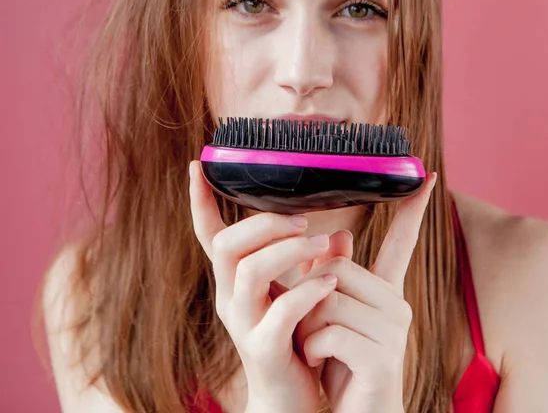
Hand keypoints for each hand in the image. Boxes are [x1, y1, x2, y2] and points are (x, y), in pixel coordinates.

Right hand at [188, 160, 336, 412]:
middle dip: (266, 224)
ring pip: (250, 270)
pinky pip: (280, 311)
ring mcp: (243, 323)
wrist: (291, 399)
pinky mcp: (263, 348)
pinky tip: (330, 284)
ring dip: (289, 250)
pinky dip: (306, 291)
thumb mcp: (300, 294)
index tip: (199, 165)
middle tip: (304, 220)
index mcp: (236, 279)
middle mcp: (230, 297)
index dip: (200, 201)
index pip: (210, 234)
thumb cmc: (296, 338)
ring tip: (323, 243)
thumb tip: (341, 232)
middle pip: (228, 245)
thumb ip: (313, 265)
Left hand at [294, 173, 437, 412]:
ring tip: (317, 350)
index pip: (401, 242)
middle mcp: (396, 305)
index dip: (413, 209)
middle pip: (335, 268)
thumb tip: (338, 232)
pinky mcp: (384, 358)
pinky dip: (312, 348)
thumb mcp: (326, 315)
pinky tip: (321, 363)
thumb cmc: (338, 365)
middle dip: (309, 297)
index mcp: (384, 292)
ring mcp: (394, 331)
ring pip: (328, 299)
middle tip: (312, 329)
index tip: (427, 177)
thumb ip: (328, 275)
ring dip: (307, 327)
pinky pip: (330, 332)